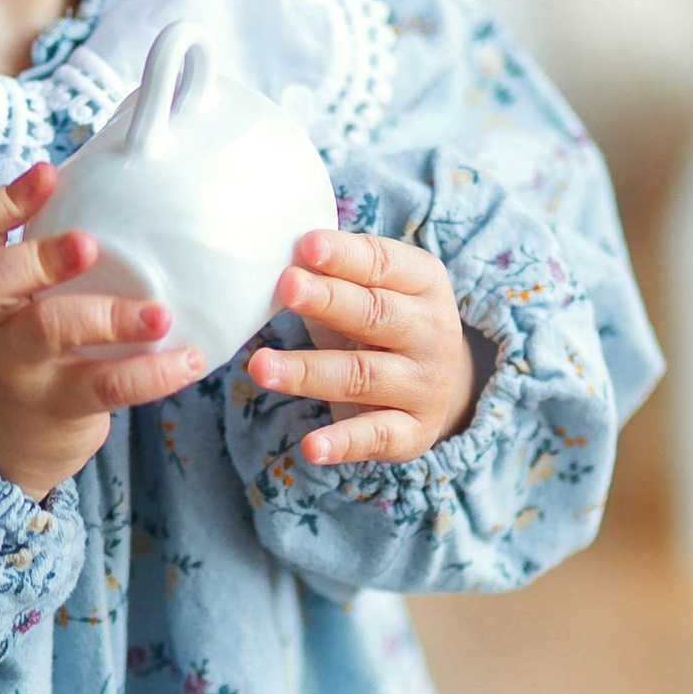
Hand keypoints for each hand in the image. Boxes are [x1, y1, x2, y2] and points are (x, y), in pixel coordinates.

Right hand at [0, 162, 203, 498]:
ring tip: (161, 316)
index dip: (3, 199)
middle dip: (42, 257)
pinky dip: (151, 374)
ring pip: (51, 330)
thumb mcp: (9, 296)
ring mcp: (18, 365)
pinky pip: (105, 386)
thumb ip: (40, 248)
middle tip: (90, 244)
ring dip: (110, 317)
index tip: (50, 175)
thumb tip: (114, 178)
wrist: (0, 439)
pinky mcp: (57, 404)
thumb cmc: (19, 344)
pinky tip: (186, 360)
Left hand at [245, 225, 476, 465]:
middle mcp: (433, 332)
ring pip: (362, 376)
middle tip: (285, 288)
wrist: (430, 385)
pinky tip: (310, 447)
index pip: (384, 264)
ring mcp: (427, 385)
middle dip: (329, 301)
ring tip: (260, 367)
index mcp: (425, 283)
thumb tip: (275, 257)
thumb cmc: (377, 325)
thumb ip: (328, 276)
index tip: (305, 246)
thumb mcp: (362, 292)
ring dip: (308, 372)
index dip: (345, 255)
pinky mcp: (413, 431)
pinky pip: (375, 437)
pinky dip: (342, 443)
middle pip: (376, 315)